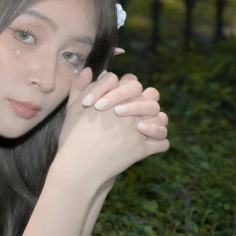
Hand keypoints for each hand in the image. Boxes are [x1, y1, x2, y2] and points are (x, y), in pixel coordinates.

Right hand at [53, 68, 169, 190]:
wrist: (79, 166)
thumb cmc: (73, 137)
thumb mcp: (73, 109)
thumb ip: (80, 87)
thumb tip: (90, 70)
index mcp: (114, 99)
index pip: (130, 80)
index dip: (124, 86)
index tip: (116, 97)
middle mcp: (130, 111)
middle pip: (151, 96)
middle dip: (146, 100)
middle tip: (135, 109)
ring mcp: (138, 130)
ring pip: (161, 118)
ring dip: (156, 120)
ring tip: (145, 125)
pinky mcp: (142, 149)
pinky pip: (162, 143)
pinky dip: (158, 142)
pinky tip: (148, 142)